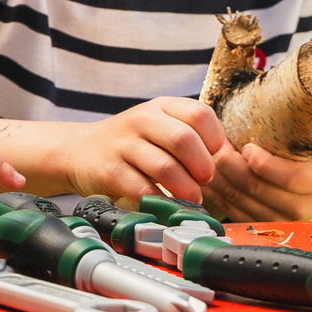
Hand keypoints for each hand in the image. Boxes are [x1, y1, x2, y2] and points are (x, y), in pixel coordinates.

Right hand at [61, 97, 223, 204]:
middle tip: (204, 181)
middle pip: (184, 139)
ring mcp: (123, 144)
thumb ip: (189, 135)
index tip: (213, 157)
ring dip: (185, 190)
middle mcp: (141, 120)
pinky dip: (160, 202)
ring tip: (190, 198)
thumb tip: (230, 159)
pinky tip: (165, 205)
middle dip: (201, 167)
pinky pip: (143, 189)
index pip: (199, 114)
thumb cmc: (132, 143)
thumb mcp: (158, 126)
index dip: (214, 139)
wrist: (80, 151)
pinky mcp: (110, 170)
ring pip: (165, 167)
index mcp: (160, 106)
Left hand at [201, 142, 311, 222]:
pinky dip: (212, 190)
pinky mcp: (256, 227)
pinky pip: (227, 208)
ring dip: (215, 174)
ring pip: (236, 198)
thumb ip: (288, 131)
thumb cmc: (303, 158)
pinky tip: (204, 172)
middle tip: (212, 142)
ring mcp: (277, 221)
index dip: (263, 162)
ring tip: (204, 152)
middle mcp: (299, 207)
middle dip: (227, 162)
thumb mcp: (304, 144)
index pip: (289, 177)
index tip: (247, 146)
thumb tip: (258, 97)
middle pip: (253, 187)